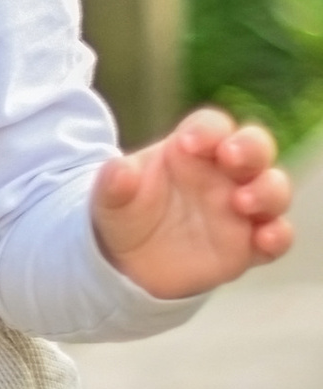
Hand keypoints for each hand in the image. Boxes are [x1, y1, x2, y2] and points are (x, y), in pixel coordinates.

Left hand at [92, 106, 292, 298]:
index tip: (186, 142)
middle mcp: (224, 174)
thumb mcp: (109, 199)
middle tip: (231, 157)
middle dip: (251, 147)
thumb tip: (119, 168)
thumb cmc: (126, 214)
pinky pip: (277, 236)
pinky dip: (279, 236)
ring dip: (267, 190)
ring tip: (242, 201)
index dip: (207, 129)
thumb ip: (114, 183)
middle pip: (255, 147)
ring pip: (273, 188)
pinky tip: (265, 239)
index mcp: (192, 149)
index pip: (212, 126)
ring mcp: (241, 208)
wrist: (129, 262)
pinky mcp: (249, 245)